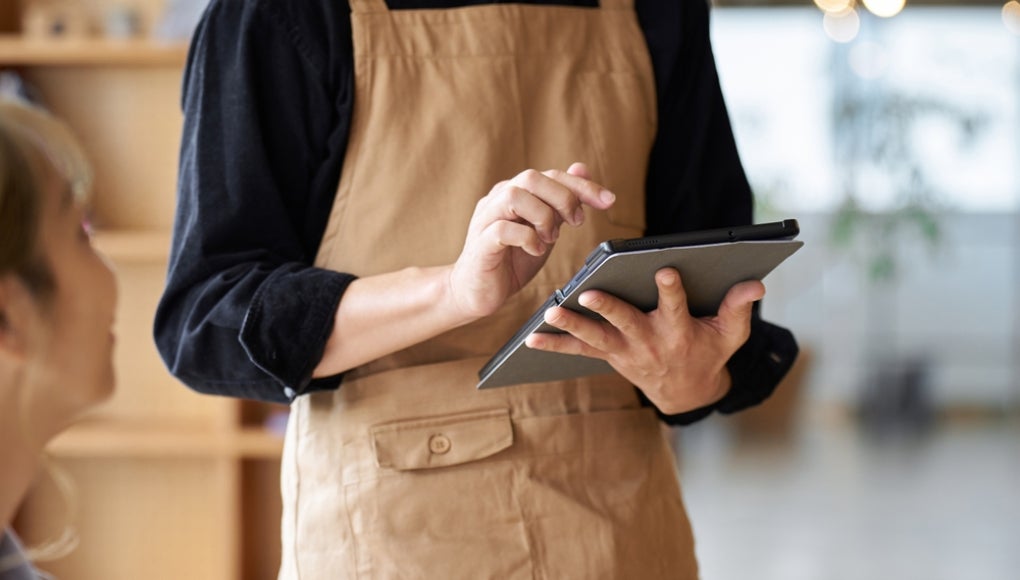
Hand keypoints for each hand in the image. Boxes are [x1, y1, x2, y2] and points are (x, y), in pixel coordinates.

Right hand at [447, 163, 615, 318]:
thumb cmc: (511, 260)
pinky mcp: (480, 244)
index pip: (551, 175)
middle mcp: (498, 199)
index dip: (582, 186)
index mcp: (515, 192)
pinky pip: (502, 230)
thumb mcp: (544, 229)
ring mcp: (486, 220)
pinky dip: (527, 238)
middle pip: (532, 178)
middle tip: (575, 223)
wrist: (477, 291)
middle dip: (563, 198)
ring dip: (543, 217)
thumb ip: (560, 202)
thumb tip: (581, 169)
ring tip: (550, 238)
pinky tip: (536, 251)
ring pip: (515, 197)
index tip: (609, 201)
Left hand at [525, 268, 764, 413]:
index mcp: (679, 332)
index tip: (665, 270)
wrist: (686, 392)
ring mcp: (625, 351)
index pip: (675, 307)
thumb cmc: (708, 352)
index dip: (671, 290)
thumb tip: (756, 283)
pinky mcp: (609, 356)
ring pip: (595, 337)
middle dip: (607, 307)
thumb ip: (738, 308)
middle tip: (588, 293)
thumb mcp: (730, 334)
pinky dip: (554, 345)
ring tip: (550, 311)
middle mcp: (648, 342)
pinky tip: (530, 338)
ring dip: (572, 324)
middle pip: (625, 322)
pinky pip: (578, 352)